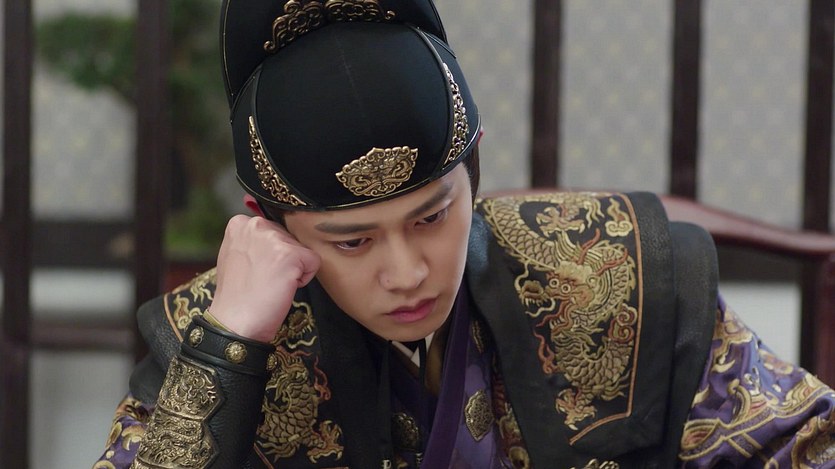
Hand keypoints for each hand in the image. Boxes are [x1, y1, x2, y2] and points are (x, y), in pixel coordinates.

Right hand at [208, 214, 320, 342]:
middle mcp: (256, 225)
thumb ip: (254, 241)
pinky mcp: (291, 254)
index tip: (257, 269)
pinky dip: (304, 278)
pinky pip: (314, 261)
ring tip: (272, 283)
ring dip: (293, 269)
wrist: (235, 322)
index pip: (276, 230)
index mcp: (241, 223)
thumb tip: (277, 238)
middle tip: (265, 279)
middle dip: (284, 260)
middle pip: (290, 238)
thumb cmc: (237, 295)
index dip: (272, 253)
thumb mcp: (236, 255)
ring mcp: (274, 238)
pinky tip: (283, 288)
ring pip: (302, 250)